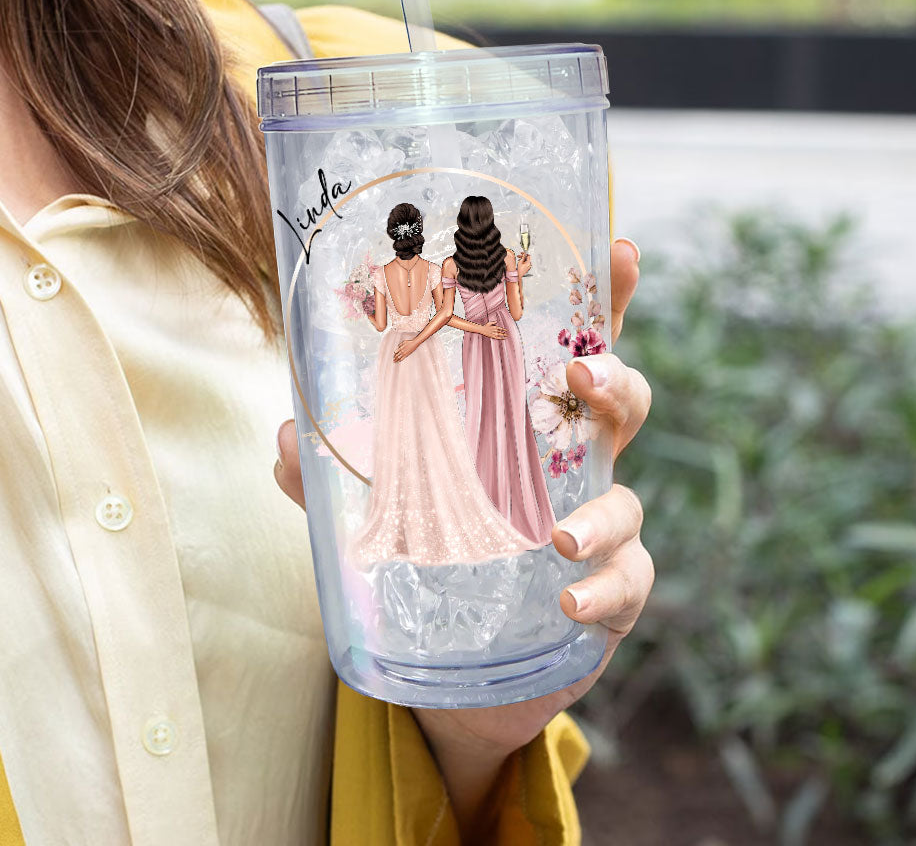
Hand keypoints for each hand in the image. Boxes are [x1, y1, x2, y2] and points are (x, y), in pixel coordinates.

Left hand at [274, 238, 650, 837]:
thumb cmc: (433, 560)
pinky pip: (627, 584)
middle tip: (584, 378)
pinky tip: (568, 599)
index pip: (569, 350)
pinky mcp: (611, 595)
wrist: (461, 667)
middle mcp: (572, 468)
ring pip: (627, 499)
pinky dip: (603, 590)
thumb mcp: (375, 507)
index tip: (616, 247)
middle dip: (615, 382)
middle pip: (621, 406)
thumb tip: (287, 433)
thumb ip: (328, 473)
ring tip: (559, 535)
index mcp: (525, 427)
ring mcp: (599, 530)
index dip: (601, 298)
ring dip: (602, 510)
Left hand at [393, 338, 417, 362]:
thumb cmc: (409, 342)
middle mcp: (402, 351)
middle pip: (397, 355)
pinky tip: (399, 361)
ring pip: (399, 357)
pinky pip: (403, 358)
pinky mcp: (407, 354)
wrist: (414, 344)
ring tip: (395, 361)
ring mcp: (404, 353)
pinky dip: (400, 360)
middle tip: (393, 360)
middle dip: (394, 358)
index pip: (396, 352)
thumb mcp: (403, 342)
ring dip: (396, 359)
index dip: (394, 354)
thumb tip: (398, 346)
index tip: (393, 356)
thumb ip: (400, 344)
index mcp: (400, 348)